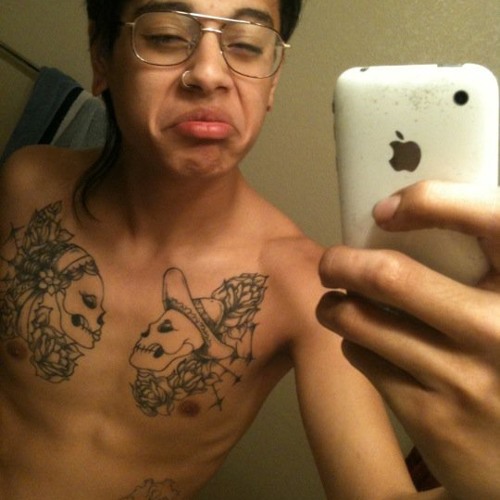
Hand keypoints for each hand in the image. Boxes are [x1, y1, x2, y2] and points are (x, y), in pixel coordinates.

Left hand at [317, 181, 499, 498]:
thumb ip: (479, 270)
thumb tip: (407, 220)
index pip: (489, 219)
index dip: (431, 202)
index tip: (387, 210)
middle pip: (389, 275)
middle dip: (342, 263)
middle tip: (332, 263)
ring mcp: (464, 378)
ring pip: (359, 319)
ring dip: (335, 306)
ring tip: (334, 303)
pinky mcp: (431, 418)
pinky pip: (363, 359)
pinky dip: (352, 342)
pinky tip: (361, 342)